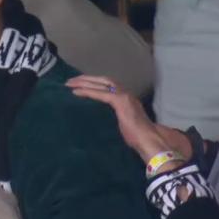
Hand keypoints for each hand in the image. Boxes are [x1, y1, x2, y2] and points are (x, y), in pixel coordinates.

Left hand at [67, 75, 191, 164]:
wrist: (148, 140)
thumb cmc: (136, 136)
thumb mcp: (121, 122)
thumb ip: (112, 116)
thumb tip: (98, 119)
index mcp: (125, 98)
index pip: (107, 85)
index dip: (93, 83)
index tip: (78, 84)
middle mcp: (126, 93)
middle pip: (103, 80)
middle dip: (86, 79)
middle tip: (70, 81)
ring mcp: (124, 96)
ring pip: (101, 84)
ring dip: (84, 82)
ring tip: (70, 84)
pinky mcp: (121, 102)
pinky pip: (101, 94)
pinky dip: (88, 92)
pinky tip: (76, 92)